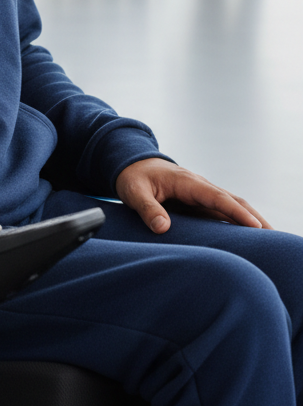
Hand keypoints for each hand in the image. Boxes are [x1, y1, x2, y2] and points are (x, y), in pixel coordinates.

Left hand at [115, 157, 271, 234]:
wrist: (131, 164)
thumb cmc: (133, 177)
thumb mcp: (134, 192)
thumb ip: (148, 209)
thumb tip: (163, 228)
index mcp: (187, 182)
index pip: (217, 197)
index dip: (236, 213)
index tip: (255, 226)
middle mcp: (199, 186)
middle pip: (233, 201)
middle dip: (254, 217)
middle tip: (274, 237)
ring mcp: (200, 193)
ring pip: (230, 206)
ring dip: (249, 220)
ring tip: (267, 241)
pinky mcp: (197, 202)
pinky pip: (221, 211)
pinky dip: (236, 222)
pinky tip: (245, 237)